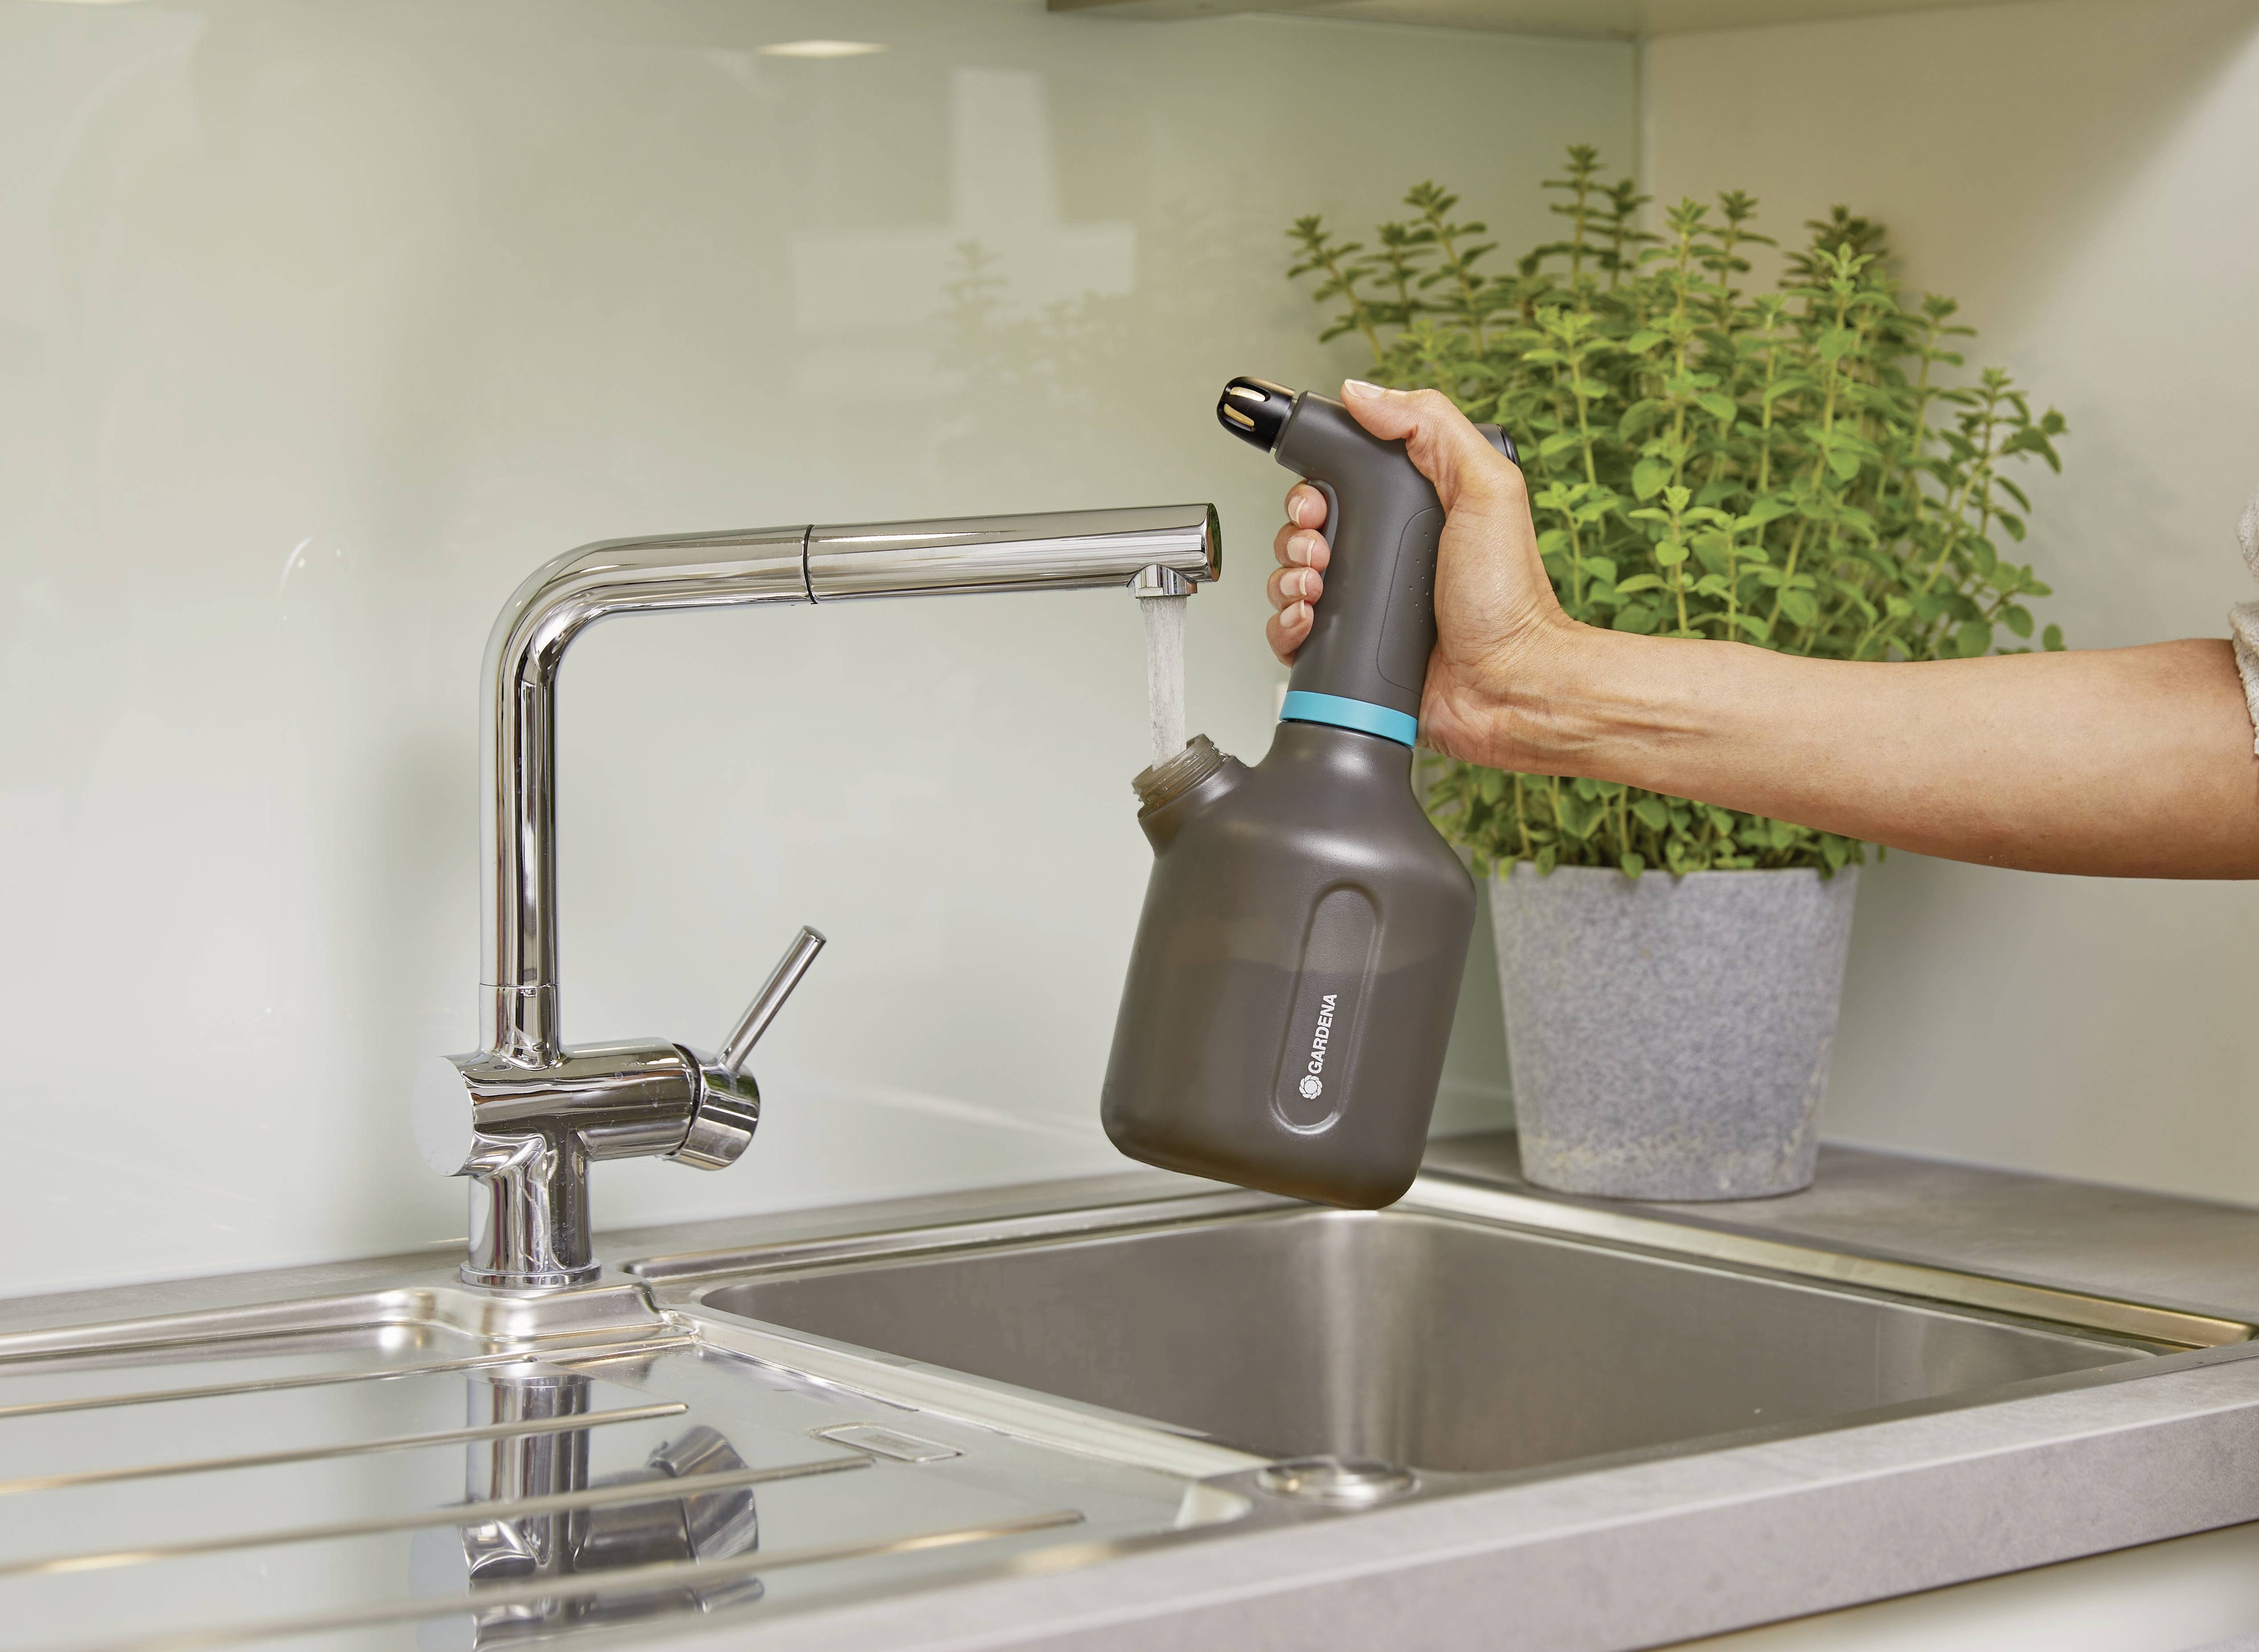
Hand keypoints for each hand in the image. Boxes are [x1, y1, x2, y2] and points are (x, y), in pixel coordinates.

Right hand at [1265, 380, 1579, 767]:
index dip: (1315, 488)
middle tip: (1318, 549)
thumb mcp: (1486, 488)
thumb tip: (1364, 393)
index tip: (1318, 501)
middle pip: (1305, 532)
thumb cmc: (1511, 599)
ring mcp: (1366, 607)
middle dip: (1296, 536)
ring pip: (1290, 581)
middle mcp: (1385, 559)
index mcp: (1413, 515)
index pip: (1339, 487)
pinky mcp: (1350, 653)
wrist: (1510, 687)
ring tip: (1316, 588)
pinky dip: (1286, 626)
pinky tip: (1307, 621)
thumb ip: (1431, 427)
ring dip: (1287, 579)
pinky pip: (1292, 634)